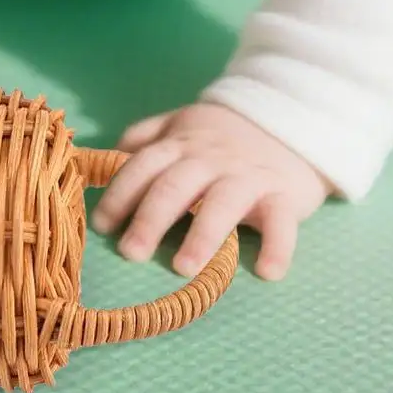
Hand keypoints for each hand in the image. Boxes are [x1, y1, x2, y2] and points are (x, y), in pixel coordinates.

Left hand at [91, 102, 330, 280]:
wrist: (291, 119)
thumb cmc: (225, 134)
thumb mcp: (183, 123)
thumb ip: (147, 136)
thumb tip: (109, 154)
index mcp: (182, 144)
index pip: (143, 166)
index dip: (120, 194)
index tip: (102, 226)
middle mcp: (211, 159)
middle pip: (175, 186)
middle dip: (151, 219)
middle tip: (131, 253)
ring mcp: (248, 176)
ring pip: (222, 203)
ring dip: (202, 235)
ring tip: (184, 268)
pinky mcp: (283, 194)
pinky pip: (282, 221)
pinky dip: (278, 247)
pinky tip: (267, 272)